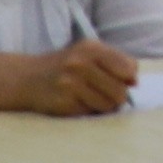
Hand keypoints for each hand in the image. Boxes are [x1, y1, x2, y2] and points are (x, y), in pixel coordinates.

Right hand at [0, 39, 141, 115]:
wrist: (28, 78)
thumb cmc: (66, 66)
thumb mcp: (89, 53)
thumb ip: (115, 62)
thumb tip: (135, 81)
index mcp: (91, 48)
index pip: (128, 68)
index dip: (130, 79)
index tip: (125, 81)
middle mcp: (80, 64)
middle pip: (120, 91)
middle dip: (117, 96)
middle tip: (104, 93)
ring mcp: (70, 84)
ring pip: (107, 105)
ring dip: (103, 106)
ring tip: (89, 97)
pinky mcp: (63, 103)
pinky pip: (90, 113)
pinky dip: (88, 111)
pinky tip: (76, 102)